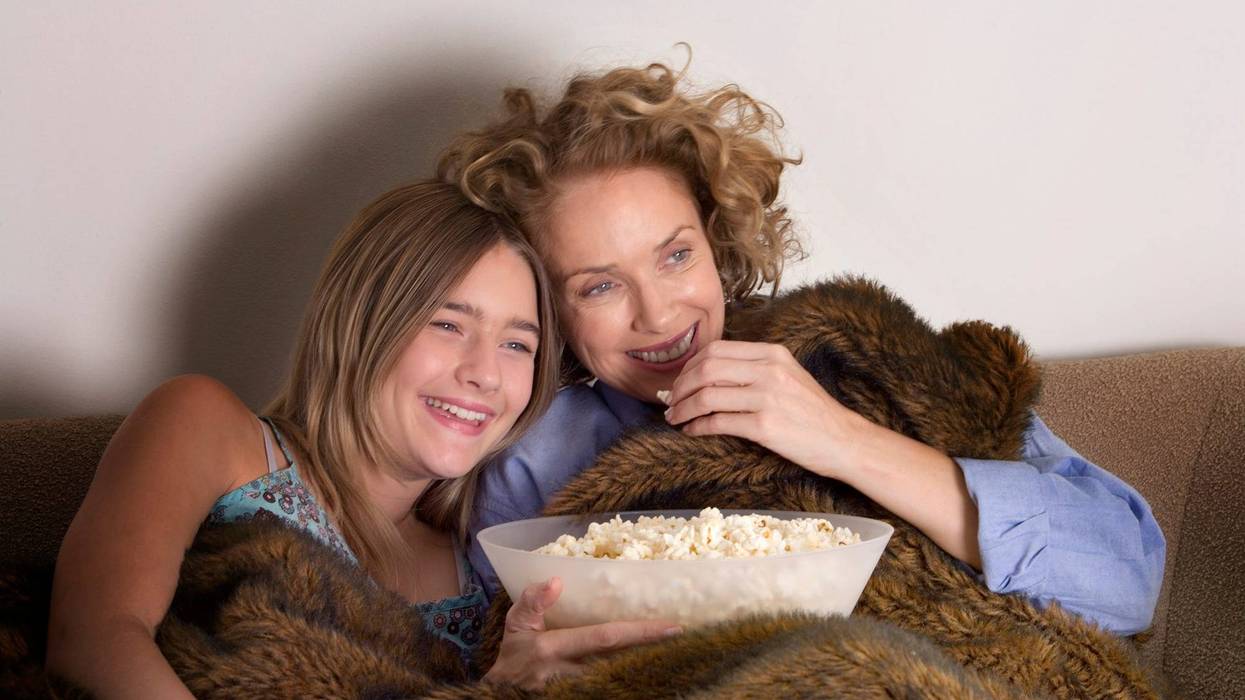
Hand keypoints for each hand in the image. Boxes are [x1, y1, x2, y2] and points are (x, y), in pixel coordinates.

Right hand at [483, 577, 681, 688]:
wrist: (499, 697)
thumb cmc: (513, 655)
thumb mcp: (516, 625)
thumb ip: (532, 601)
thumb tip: (556, 580)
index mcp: (552, 648)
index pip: (604, 638)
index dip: (640, 632)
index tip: (673, 625)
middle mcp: (567, 674)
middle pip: (621, 662)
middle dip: (653, 652)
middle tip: (684, 639)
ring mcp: (575, 691)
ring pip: (619, 679)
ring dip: (647, 668)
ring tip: (676, 652)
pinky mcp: (580, 697)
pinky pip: (612, 689)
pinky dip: (632, 681)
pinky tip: (652, 671)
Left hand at [664, 340, 860, 477]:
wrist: (843, 439)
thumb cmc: (812, 411)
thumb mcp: (787, 375)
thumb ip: (754, 367)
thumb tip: (709, 372)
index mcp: (771, 353)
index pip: (716, 350)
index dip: (689, 365)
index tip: (680, 381)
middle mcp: (768, 370)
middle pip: (705, 369)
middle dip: (680, 386)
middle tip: (671, 401)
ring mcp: (766, 397)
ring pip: (706, 396)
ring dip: (683, 408)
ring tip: (675, 418)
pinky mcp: (764, 426)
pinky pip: (717, 422)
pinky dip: (697, 426)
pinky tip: (691, 431)